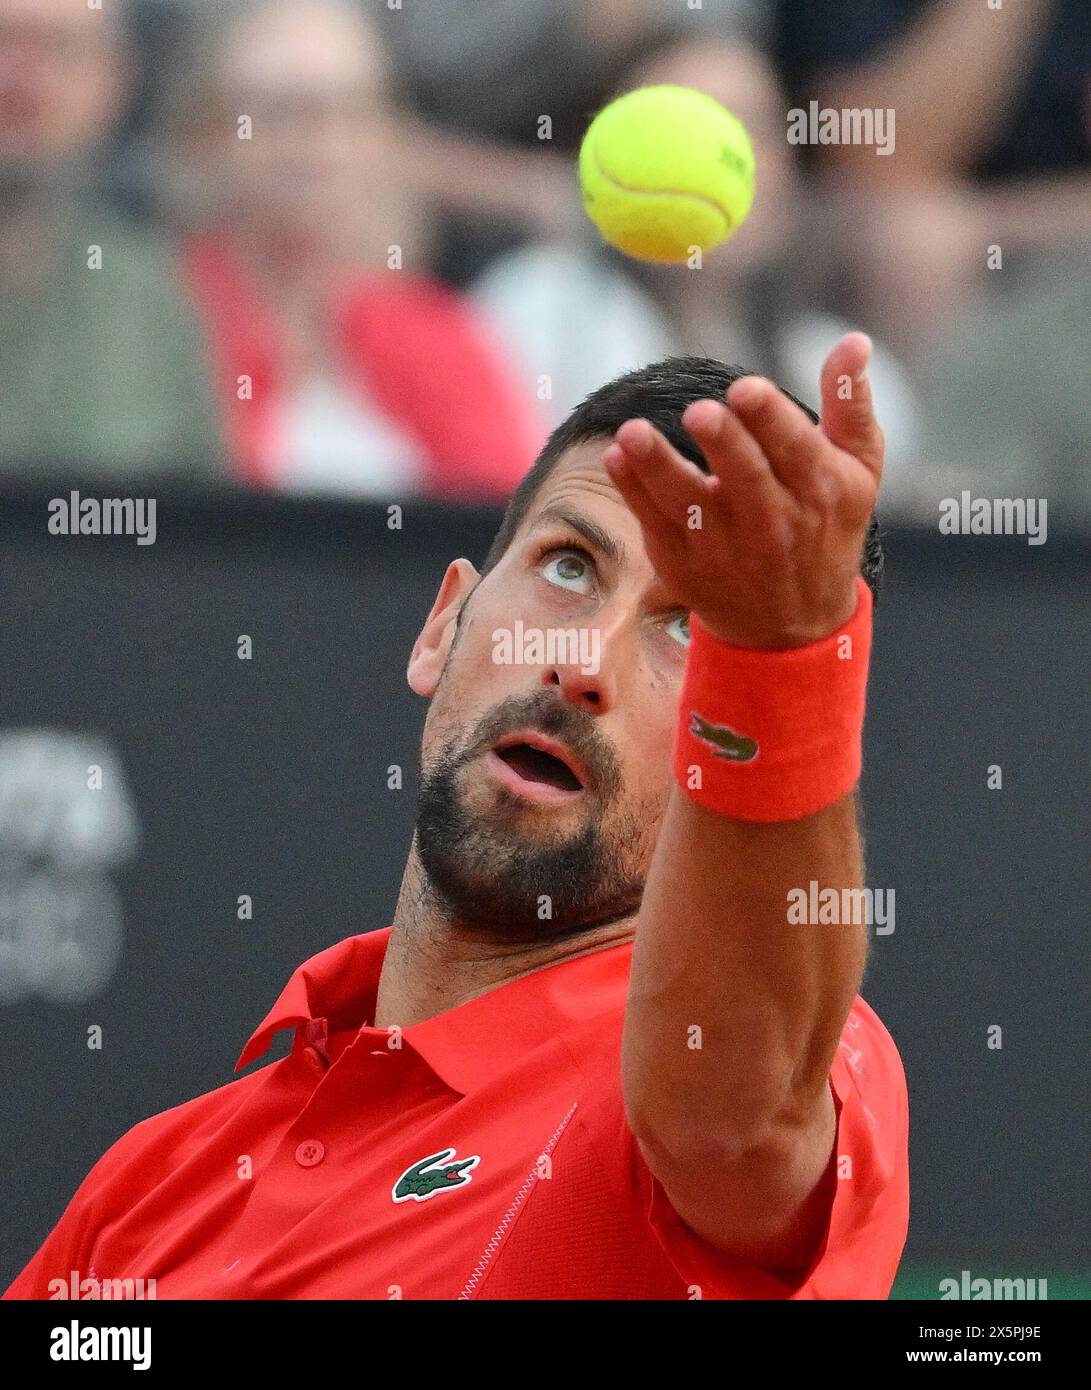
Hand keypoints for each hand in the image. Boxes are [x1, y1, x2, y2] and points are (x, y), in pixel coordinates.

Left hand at [601, 332, 883, 649]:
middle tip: (699, 410)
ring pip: (689, 503)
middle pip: (745, 478)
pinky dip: (633, 490)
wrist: (791, 624)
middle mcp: (773, 523)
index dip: (769, 419)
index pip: (795, 449)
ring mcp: (723, 547)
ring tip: (633, 433)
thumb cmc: (826, 526)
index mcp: (819, 490)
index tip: (744, 389)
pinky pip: (654, 521)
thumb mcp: (857, 470)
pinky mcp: (683, 563)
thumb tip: (853, 340)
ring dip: (658, 466)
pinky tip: (616, 457)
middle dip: (723, 443)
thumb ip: (850, 404)